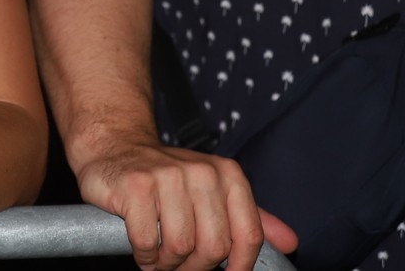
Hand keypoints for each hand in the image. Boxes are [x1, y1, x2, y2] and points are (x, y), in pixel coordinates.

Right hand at [73, 135, 297, 270]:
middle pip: (213, 247)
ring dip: (168, 265)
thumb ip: (250, 217)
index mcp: (226, 174)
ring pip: (180, 248)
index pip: (248, 235)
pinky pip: (147, 242)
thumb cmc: (165, 177)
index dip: (240, 266)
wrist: (114, 145)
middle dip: (196, 268)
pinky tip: (143, 250)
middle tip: (181, 266)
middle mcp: (201, 172)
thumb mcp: (213, 190)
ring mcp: (166, 177)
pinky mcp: (135, 187)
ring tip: (160, 258)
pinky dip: (145, 256)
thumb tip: (291, 243)